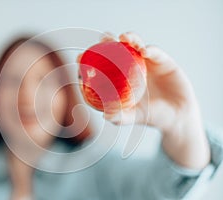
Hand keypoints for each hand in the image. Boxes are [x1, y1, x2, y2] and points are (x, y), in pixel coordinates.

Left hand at [78, 32, 210, 169]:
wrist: (177, 117)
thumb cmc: (151, 117)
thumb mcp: (133, 117)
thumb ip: (120, 117)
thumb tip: (105, 115)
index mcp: (120, 78)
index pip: (102, 66)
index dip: (90, 60)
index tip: (80, 58)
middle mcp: (130, 67)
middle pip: (116, 49)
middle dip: (107, 41)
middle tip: (102, 40)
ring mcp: (146, 62)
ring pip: (136, 45)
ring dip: (130, 38)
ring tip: (124, 38)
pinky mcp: (163, 60)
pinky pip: (156, 52)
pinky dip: (150, 50)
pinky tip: (145, 51)